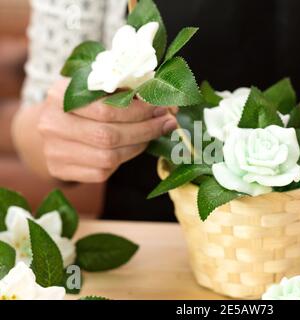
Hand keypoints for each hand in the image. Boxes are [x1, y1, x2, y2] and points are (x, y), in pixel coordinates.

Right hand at [38, 80, 177, 182]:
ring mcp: (54, 150)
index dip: (139, 111)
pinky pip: (101, 172)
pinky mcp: (61, 170)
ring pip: (108, 157)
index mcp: (60, 95)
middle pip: (108, 135)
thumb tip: (167, 105)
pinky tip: (132, 148)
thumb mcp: (96, 89)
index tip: (162, 108)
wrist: (50, 127)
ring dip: (138, 146)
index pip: (106, 109)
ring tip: (152, 134)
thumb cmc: (81, 104)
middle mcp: (52, 124)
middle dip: (145, 130)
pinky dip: (123, 160)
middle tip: (167, 123)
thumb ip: (126, 92)